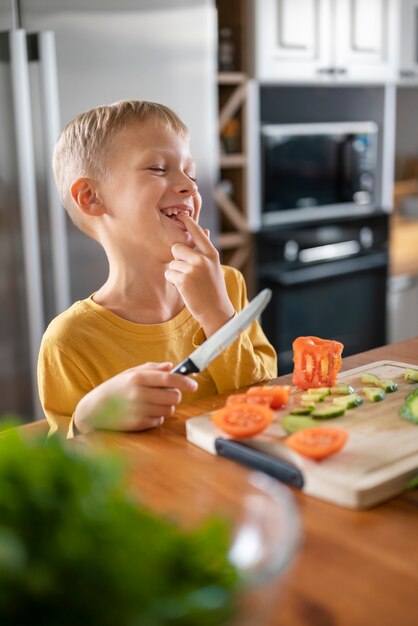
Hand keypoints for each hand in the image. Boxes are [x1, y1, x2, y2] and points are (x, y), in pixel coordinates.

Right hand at [73, 362, 197, 433]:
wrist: (93, 411)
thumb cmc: (114, 389)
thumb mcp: (130, 373)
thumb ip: (152, 368)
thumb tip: (171, 366)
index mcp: (138, 378)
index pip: (169, 379)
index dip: (185, 382)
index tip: (194, 385)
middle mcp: (139, 394)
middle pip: (174, 396)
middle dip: (175, 395)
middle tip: (166, 394)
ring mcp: (138, 410)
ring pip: (169, 410)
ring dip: (166, 407)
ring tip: (153, 402)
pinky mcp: (137, 424)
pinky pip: (159, 420)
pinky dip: (156, 417)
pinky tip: (144, 412)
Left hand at [164, 215, 234, 336]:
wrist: (216, 310)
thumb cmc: (213, 288)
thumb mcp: (214, 266)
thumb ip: (205, 250)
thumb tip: (204, 230)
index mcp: (211, 254)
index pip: (198, 234)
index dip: (189, 223)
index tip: (182, 214)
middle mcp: (203, 259)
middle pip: (176, 247)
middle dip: (177, 258)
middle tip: (186, 270)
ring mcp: (193, 269)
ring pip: (172, 263)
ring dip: (175, 273)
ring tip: (188, 283)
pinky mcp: (184, 280)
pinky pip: (169, 274)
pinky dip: (173, 282)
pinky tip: (184, 289)